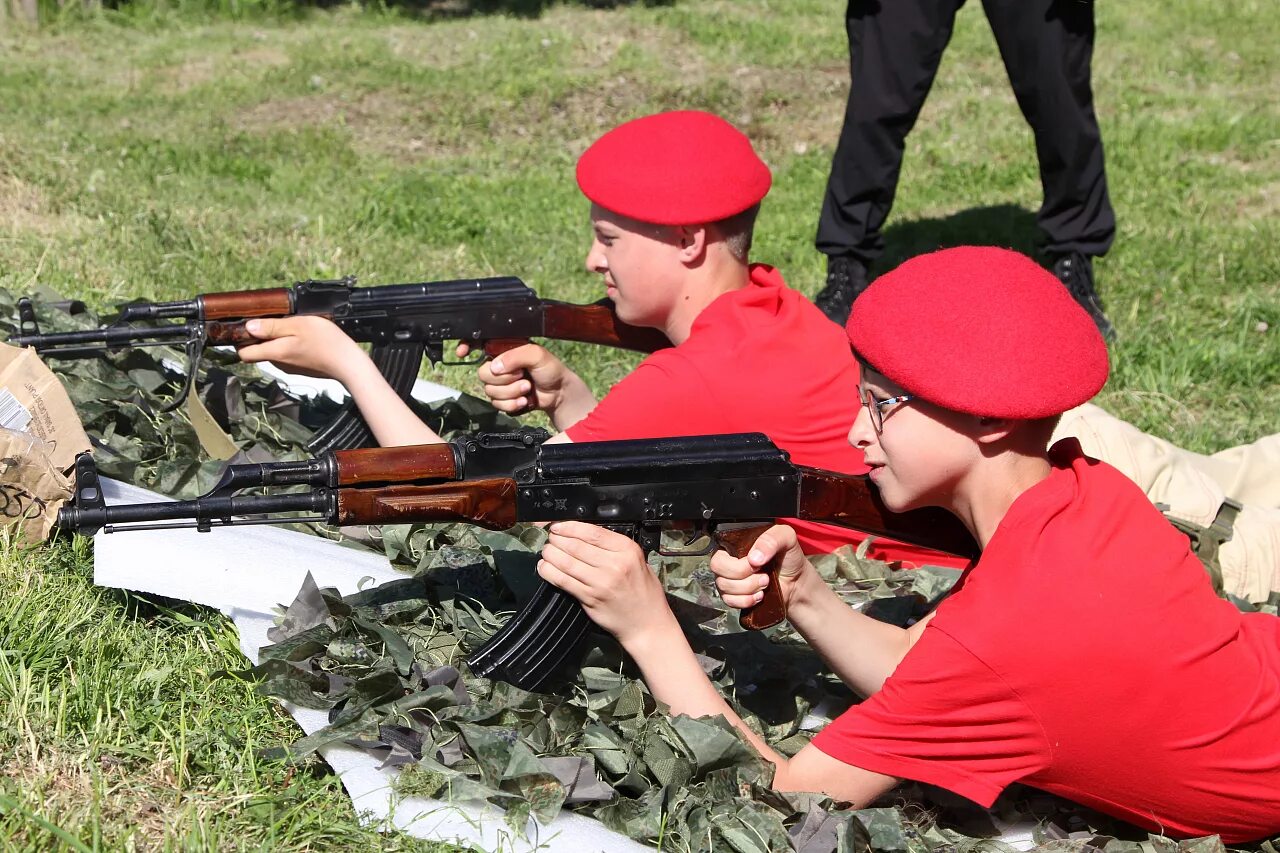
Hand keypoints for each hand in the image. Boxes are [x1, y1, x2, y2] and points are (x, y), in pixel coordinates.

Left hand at [236, 316, 367, 381]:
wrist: (348, 364)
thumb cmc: (325, 341)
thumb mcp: (298, 325)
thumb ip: (272, 326)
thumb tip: (248, 327)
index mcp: (275, 352)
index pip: (244, 354)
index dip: (240, 341)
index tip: (247, 327)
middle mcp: (279, 363)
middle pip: (258, 352)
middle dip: (259, 338)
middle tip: (273, 322)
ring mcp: (291, 368)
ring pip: (273, 353)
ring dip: (276, 341)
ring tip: (291, 328)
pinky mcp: (301, 369)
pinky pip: (287, 357)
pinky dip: (289, 347)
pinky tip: (303, 339)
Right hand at [475, 343, 580, 415]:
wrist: (558, 393)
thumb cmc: (550, 369)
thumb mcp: (536, 354)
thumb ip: (515, 356)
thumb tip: (495, 367)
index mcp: (504, 350)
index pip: (478, 344)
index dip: (466, 346)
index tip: (462, 353)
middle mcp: (499, 365)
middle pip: (483, 373)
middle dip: (505, 379)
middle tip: (522, 375)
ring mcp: (500, 383)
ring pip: (489, 391)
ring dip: (511, 392)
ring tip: (527, 387)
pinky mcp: (503, 399)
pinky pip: (496, 404)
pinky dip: (512, 404)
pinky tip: (523, 400)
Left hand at [538, 521, 670, 643]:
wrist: (647, 624)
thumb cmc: (643, 592)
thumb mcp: (637, 561)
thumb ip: (613, 548)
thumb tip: (583, 535)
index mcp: (627, 550)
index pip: (591, 532)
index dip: (569, 527)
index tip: (558, 526)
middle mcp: (614, 564)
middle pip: (575, 545)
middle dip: (557, 539)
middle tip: (550, 539)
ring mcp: (601, 582)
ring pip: (566, 562)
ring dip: (550, 554)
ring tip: (546, 551)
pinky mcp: (590, 598)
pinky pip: (563, 581)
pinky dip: (549, 572)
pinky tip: (544, 567)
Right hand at [710, 524, 811, 611]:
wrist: (797, 582)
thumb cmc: (789, 558)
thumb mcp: (786, 538)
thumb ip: (771, 539)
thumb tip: (754, 558)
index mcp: (735, 543)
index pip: (720, 550)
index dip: (737, 561)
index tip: (758, 563)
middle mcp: (729, 560)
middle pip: (717, 568)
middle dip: (743, 575)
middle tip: (763, 574)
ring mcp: (729, 579)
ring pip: (723, 586)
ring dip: (748, 588)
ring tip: (765, 583)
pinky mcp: (733, 596)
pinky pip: (728, 600)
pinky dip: (746, 600)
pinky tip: (759, 595)